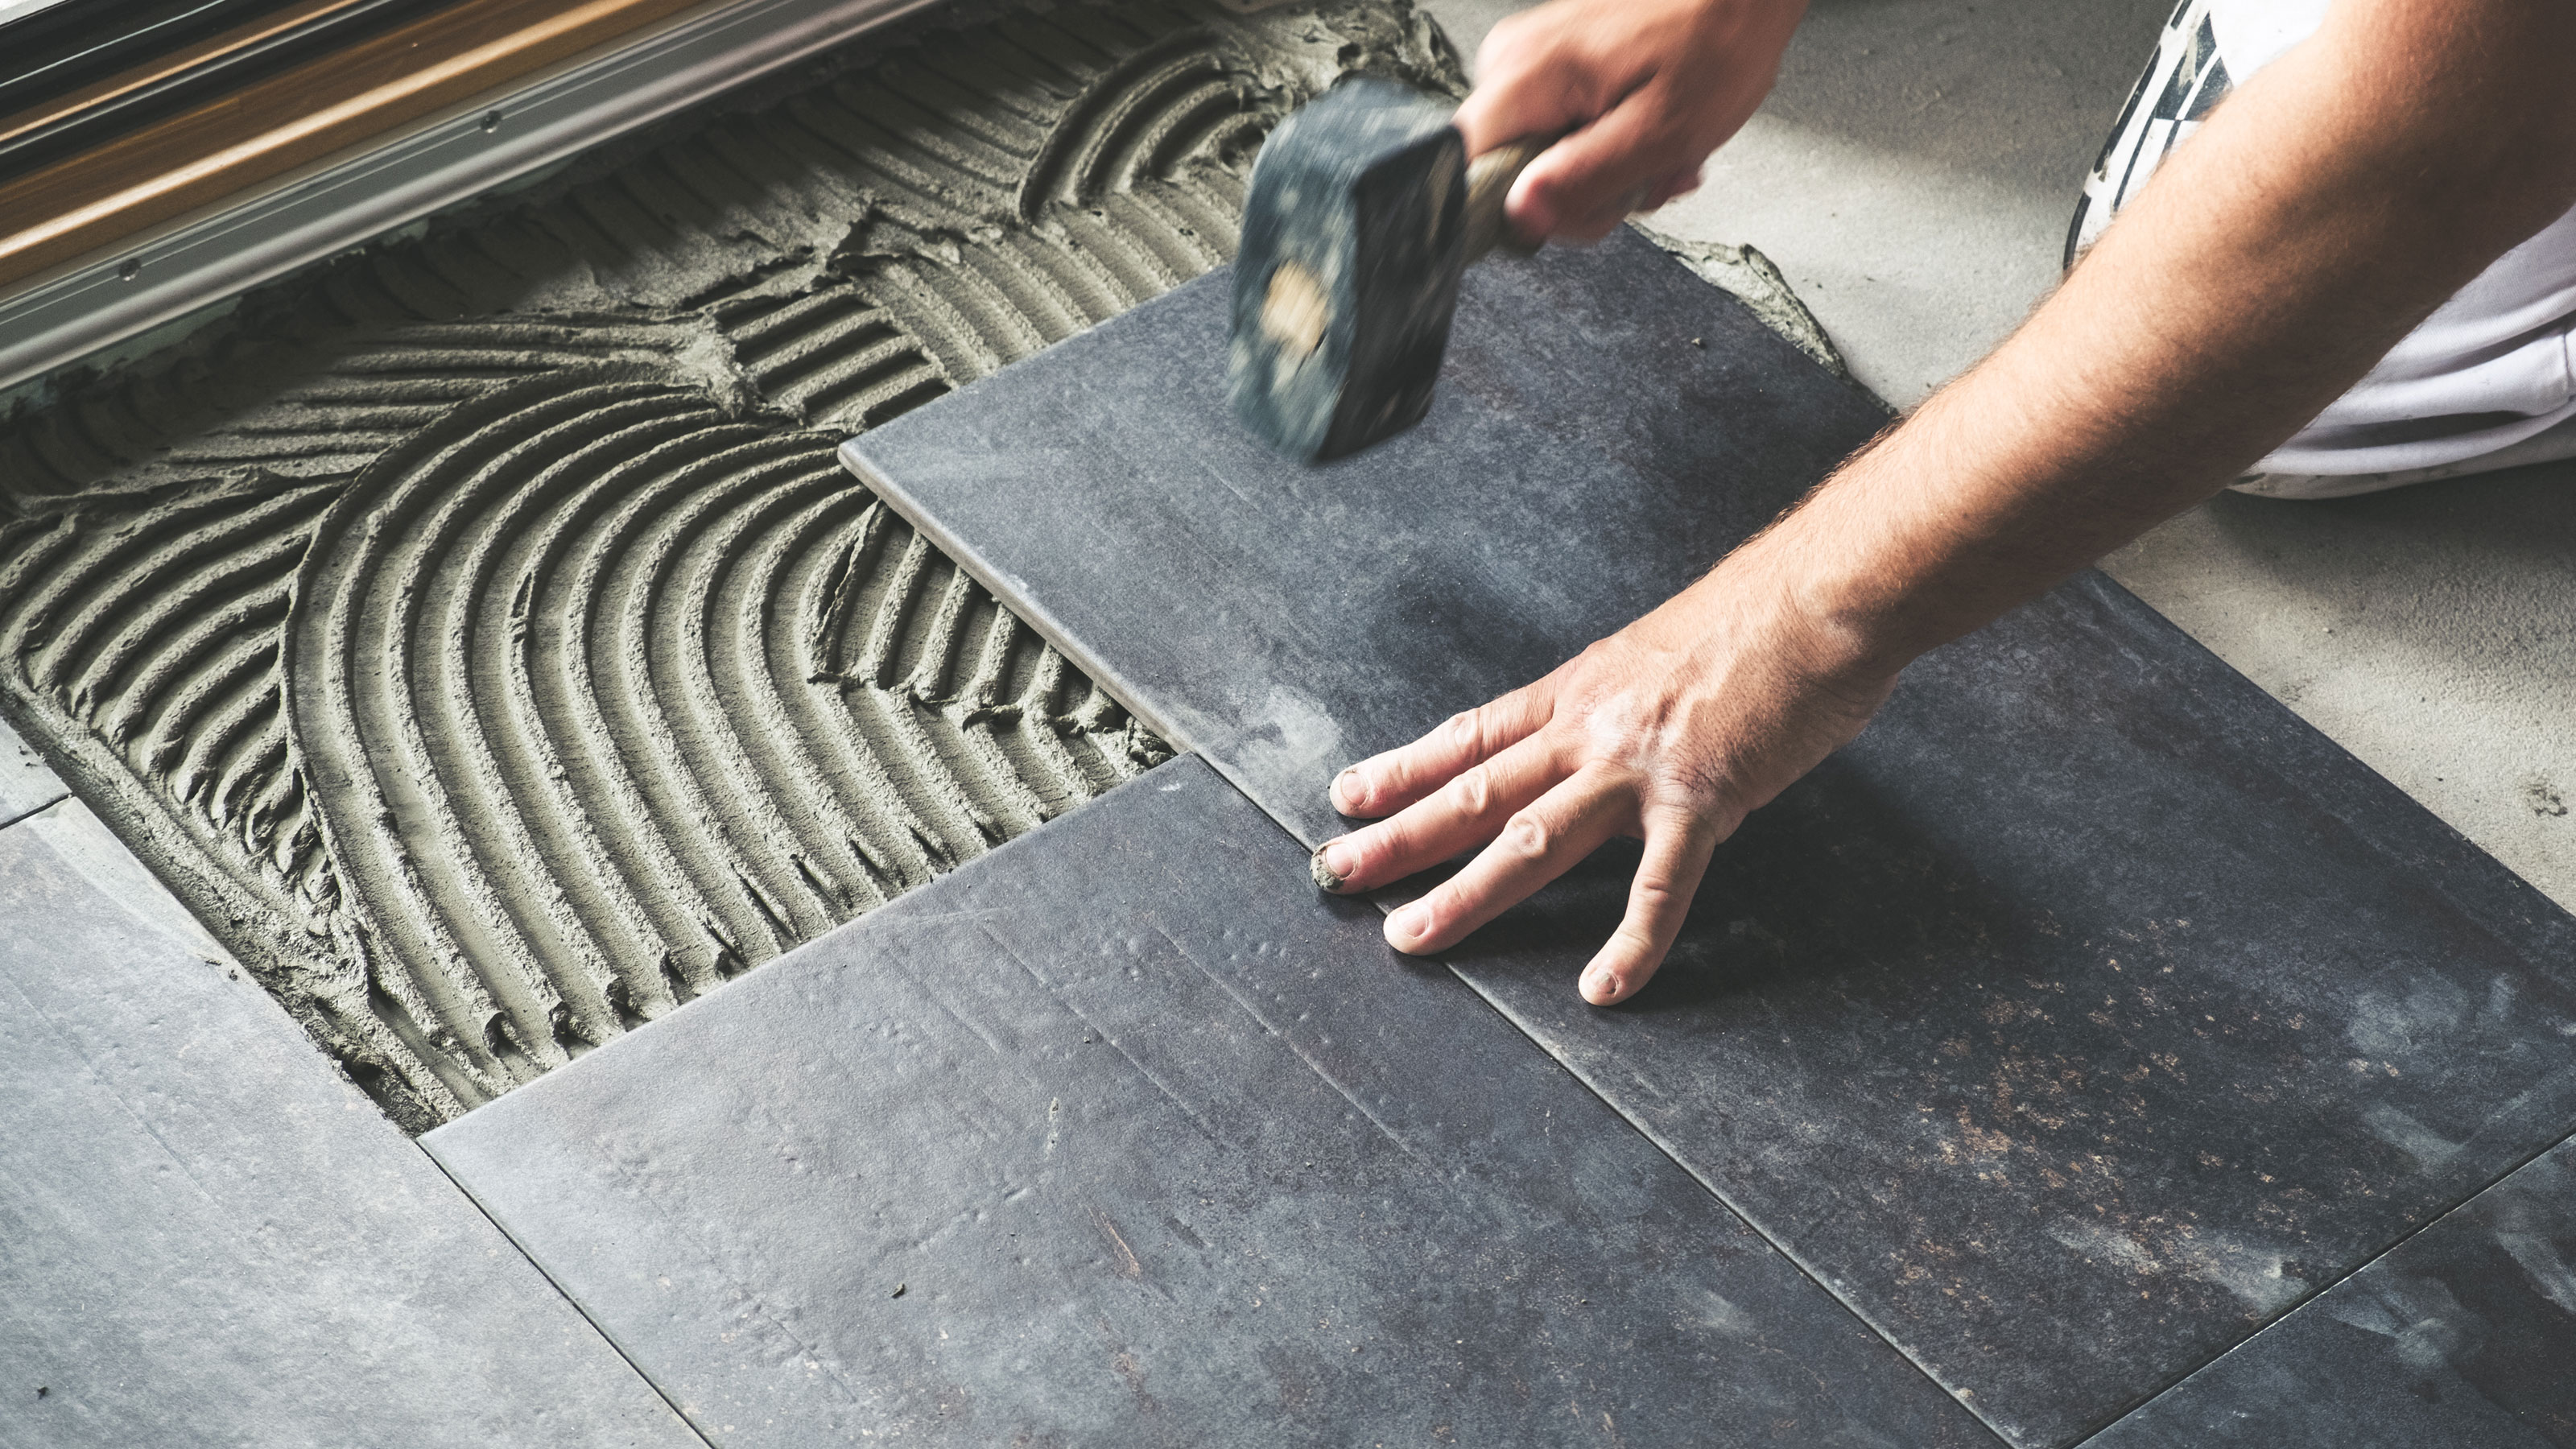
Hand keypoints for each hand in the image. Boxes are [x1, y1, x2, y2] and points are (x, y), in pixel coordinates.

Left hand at [1310, 549, 1895, 1004]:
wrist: (1824, 594)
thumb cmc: (1758, 617)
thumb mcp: (1659, 652)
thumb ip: (1622, 703)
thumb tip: (1605, 736)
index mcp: (1580, 690)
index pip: (1471, 735)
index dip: (1405, 768)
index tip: (1348, 797)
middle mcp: (1591, 727)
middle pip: (1474, 790)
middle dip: (1397, 836)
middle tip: (1333, 873)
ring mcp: (1640, 766)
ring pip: (1529, 839)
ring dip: (1464, 893)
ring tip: (1409, 936)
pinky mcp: (1703, 798)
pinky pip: (1659, 887)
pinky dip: (1631, 943)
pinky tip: (1603, 989)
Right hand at [1454, 0, 1807, 242]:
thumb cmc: (1716, 40)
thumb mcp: (1659, 131)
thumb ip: (1583, 178)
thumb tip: (1520, 217)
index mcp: (1527, 75)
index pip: (1468, 170)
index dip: (1519, 209)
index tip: (1578, 207)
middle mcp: (1513, 62)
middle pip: (1508, 171)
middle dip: (1580, 194)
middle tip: (1643, 181)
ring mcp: (1531, 60)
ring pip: (1539, 156)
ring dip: (1603, 173)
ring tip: (1660, 154)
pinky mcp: (1554, 64)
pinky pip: (1559, 129)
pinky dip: (1607, 143)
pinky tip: (1647, 134)